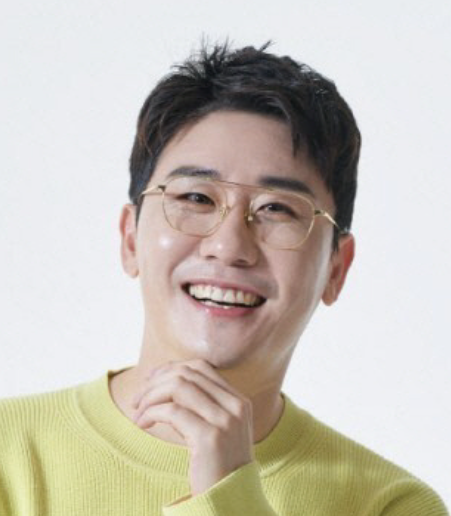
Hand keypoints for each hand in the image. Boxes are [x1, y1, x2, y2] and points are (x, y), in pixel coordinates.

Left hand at [131, 359, 254, 496]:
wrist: (231, 504)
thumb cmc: (218, 469)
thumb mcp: (217, 430)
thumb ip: (204, 406)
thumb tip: (167, 380)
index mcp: (239, 401)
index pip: (202, 367)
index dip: (172, 368)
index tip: (151, 379)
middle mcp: (236, 406)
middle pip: (188, 374)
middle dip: (156, 381)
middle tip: (137, 398)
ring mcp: (226, 421)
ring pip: (179, 386)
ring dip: (151, 395)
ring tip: (137, 410)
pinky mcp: (210, 437)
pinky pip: (172, 412)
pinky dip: (151, 413)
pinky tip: (142, 423)